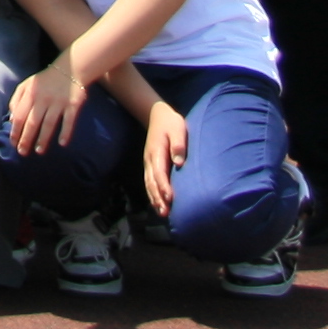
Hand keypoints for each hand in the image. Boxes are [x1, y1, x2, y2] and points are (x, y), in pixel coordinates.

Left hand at [6, 55, 85, 154]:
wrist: (69, 69)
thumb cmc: (44, 81)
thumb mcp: (26, 85)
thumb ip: (16, 100)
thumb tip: (12, 119)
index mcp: (30, 93)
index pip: (20, 115)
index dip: (15, 131)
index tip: (13, 143)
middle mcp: (43, 98)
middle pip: (33, 122)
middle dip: (26, 139)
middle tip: (23, 153)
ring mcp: (59, 102)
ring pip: (49, 123)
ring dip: (43, 139)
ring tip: (39, 151)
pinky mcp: (73, 104)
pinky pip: (69, 120)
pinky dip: (66, 132)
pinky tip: (62, 143)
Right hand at [141, 97, 191, 216]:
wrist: (157, 115)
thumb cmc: (171, 123)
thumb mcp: (177, 128)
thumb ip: (178, 144)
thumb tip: (179, 162)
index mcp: (156, 151)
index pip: (159, 172)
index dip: (164, 186)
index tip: (170, 198)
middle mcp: (149, 159)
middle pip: (152, 182)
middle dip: (158, 197)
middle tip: (165, 212)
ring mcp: (148, 162)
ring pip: (149, 184)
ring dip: (154, 199)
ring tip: (162, 213)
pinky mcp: (150, 165)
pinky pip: (149, 182)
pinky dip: (152, 194)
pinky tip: (158, 203)